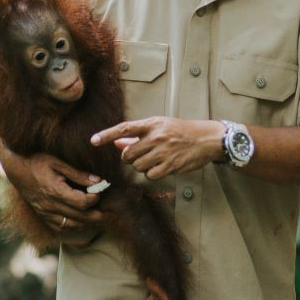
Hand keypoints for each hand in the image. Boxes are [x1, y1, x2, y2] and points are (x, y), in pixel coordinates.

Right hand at [0, 150, 104, 239]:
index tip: (101, 192)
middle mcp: (50, 206)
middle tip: (112, 215)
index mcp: (55, 192)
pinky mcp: (42, 215)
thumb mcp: (58, 162)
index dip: (95, 199)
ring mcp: (45, 212)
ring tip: (101, 219)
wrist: (15, 168)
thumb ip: (78, 173)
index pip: (82, 202)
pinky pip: (59, 227)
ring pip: (70, 225)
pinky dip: (73, 227)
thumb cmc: (36, 160)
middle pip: (80, 217)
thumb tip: (98, 181)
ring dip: (87, 224)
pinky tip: (83, 223)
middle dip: (98, 217)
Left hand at [92, 116, 220, 181]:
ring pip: (138, 166)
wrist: (206, 138)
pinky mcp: (170, 165)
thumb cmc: (182, 131)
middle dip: (131, 158)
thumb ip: (138, 135)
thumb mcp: (160, 127)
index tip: (93, 140)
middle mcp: (156, 137)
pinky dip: (153, 173)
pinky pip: (150, 175)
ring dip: (142, 166)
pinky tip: (162, 166)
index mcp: (152, 124)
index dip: (107, 135)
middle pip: (128, 154)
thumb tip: (116, 143)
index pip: (124, 128)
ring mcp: (163, 152)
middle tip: (143, 154)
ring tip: (156, 159)